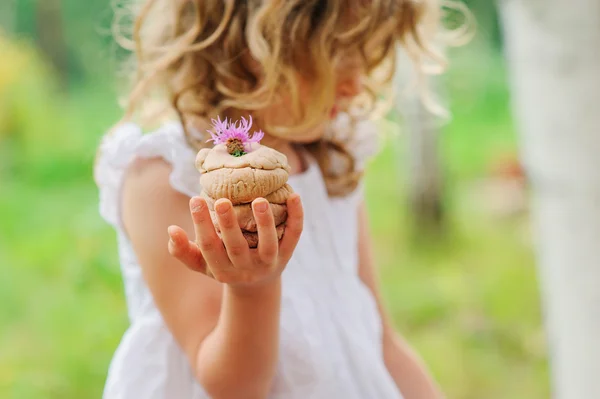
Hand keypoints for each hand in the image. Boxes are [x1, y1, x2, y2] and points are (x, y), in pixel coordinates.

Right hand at [167, 193, 303, 287]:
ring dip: (265, 222)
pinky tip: (294, 196)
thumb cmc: (223, 265)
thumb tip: (171, 230)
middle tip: (222, 201)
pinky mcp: (288, 254)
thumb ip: (183, 251)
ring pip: (268, 245)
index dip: (201, 224)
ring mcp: (268, 263)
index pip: (209, 247)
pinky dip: (296, 216)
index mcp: (222, 270)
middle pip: (236, 247)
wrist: (257, 286)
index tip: (195, 199)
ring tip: (259, 200)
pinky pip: (293, 235)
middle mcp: (245, 269)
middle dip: (228, 224)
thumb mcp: (202, 264)